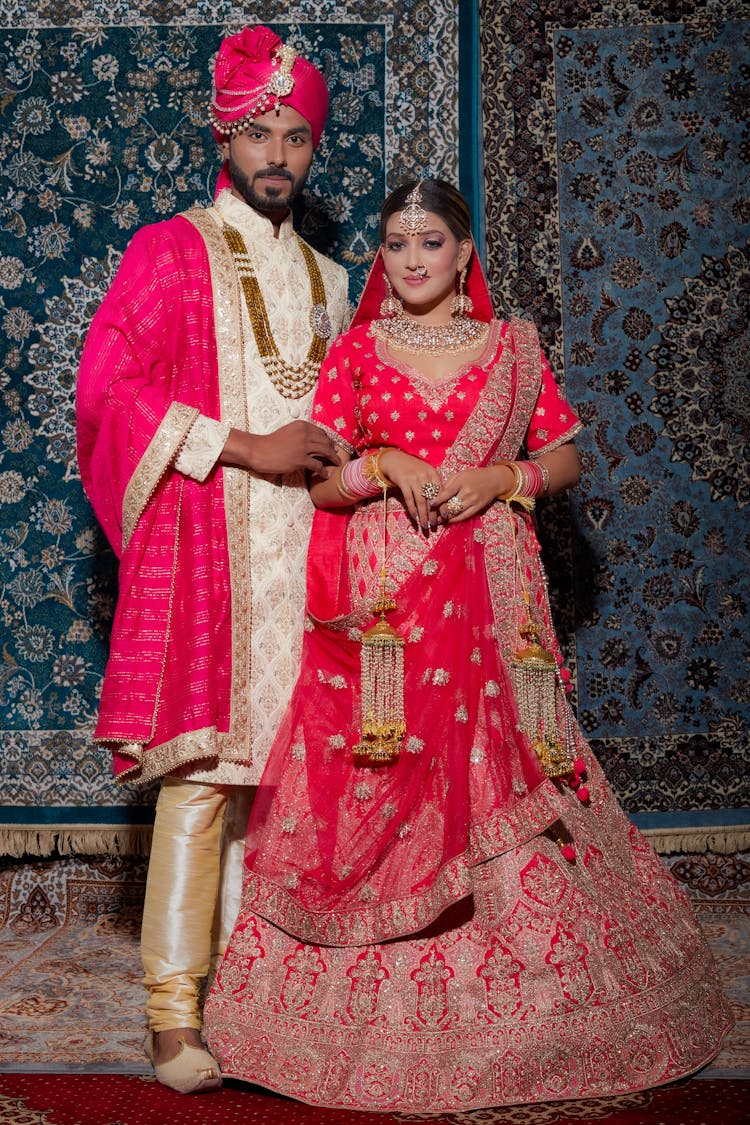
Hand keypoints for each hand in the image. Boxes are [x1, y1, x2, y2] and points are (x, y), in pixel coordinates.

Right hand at [221, 422, 337, 474]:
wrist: (258, 450)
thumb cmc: (270, 443)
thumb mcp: (288, 432)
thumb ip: (300, 434)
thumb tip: (312, 442)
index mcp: (302, 425)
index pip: (321, 432)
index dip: (328, 440)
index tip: (331, 446)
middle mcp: (305, 434)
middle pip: (326, 441)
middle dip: (333, 449)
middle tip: (336, 456)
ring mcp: (303, 447)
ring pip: (325, 452)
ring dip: (333, 459)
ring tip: (336, 464)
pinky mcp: (300, 460)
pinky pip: (318, 466)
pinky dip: (324, 471)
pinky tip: (326, 475)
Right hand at [378, 449, 441, 529]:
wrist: (395, 460)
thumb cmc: (413, 469)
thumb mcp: (425, 473)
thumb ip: (433, 484)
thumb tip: (441, 504)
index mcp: (433, 473)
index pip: (441, 492)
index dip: (443, 505)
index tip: (445, 517)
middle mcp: (424, 475)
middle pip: (431, 498)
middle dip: (433, 514)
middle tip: (434, 526)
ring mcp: (413, 478)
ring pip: (421, 500)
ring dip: (423, 515)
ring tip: (424, 526)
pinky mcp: (403, 481)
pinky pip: (409, 498)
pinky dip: (412, 509)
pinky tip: (414, 518)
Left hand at [432, 467, 506, 522]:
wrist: (495, 480)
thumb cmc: (475, 475)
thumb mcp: (460, 475)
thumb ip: (449, 483)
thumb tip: (436, 493)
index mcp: (462, 482)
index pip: (448, 492)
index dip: (438, 500)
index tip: (430, 505)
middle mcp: (468, 492)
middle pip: (452, 505)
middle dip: (440, 511)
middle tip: (430, 516)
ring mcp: (474, 501)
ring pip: (457, 512)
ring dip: (446, 518)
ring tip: (436, 520)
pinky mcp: (478, 507)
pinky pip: (465, 516)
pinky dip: (455, 520)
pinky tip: (448, 521)